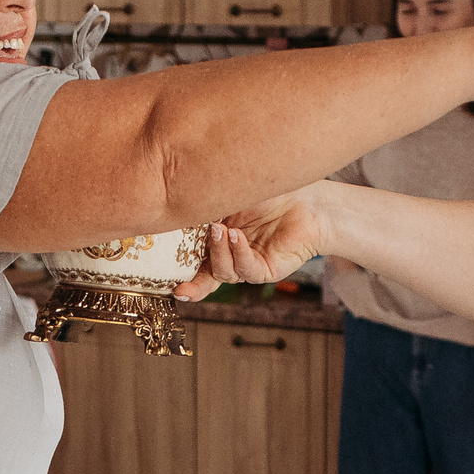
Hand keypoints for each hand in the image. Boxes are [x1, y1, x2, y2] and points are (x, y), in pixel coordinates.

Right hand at [174, 190, 334, 299]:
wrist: (308, 198)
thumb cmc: (269, 192)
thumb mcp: (227, 196)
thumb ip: (203, 207)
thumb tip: (172, 206)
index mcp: (216, 240)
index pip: (193, 261)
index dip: (178, 272)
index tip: (165, 281)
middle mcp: (230, 255)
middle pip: (204, 276)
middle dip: (192, 279)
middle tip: (179, 265)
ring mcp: (247, 264)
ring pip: (223, 272)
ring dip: (218, 251)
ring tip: (220, 229)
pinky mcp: (266, 270)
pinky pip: (246, 269)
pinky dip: (238, 252)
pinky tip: (237, 235)